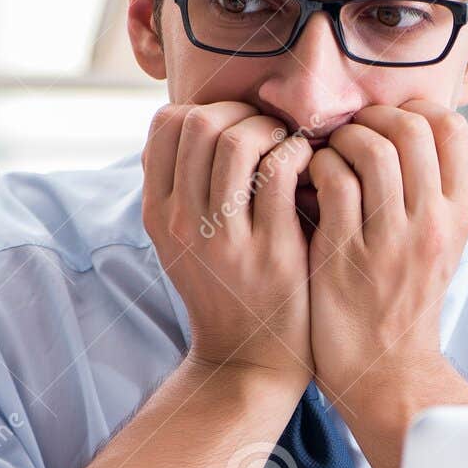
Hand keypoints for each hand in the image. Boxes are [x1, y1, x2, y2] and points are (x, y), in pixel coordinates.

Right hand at [143, 101, 313, 388]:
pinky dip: (298, 154)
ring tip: (287, 146)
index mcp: (158, 213)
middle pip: (199, 123)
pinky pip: (280, 172)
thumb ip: (183, 187)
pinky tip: (309, 168)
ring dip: (270, 129)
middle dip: (240, 111)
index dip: (206, 108)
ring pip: (237, 142)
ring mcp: (224, 238)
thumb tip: (199, 120)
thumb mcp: (183, 241)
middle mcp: (182, 223)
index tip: (235, 125)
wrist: (249, 359)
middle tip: (268, 129)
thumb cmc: (226, 288)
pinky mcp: (270, 250)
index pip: (166, 123)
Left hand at [307, 101, 467, 429]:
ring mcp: (389, 240)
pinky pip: (332, 182)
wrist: (385, 371)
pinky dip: (314, 168)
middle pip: (411, 129)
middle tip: (349, 133)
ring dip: (340, 140)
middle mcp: (432, 224)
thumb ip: (441, 194)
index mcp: (459, 215)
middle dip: (372, 118)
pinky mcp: (345, 256)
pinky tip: (307, 182)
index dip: (415, 111)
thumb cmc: (405, 301)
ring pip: (370, 149)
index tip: (387, 123)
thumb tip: (440, 133)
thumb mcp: (443, 246)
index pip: (452, 129)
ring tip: (326, 155)